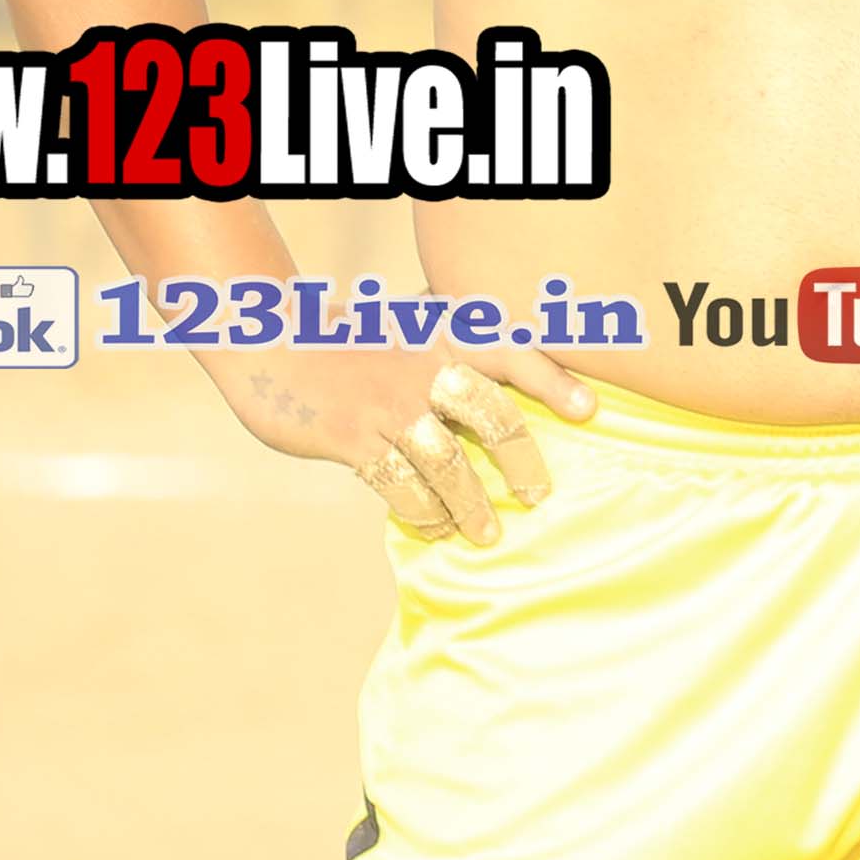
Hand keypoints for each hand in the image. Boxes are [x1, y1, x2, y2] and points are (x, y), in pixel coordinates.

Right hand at [207, 327, 593, 542]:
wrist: (270, 340)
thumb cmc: (353, 341)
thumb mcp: (410, 326)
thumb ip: (455, 347)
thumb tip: (509, 379)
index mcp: (445, 337)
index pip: (513, 353)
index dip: (554, 381)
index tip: (589, 411)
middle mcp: (424, 367)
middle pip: (491, 415)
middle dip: (520, 460)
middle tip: (538, 495)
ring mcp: (386, 403)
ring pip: (446, 462)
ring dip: (470, 503)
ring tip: (487, 533)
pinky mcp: (350, 437)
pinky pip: (398, 484)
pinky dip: (422, 512)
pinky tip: (434, 528)